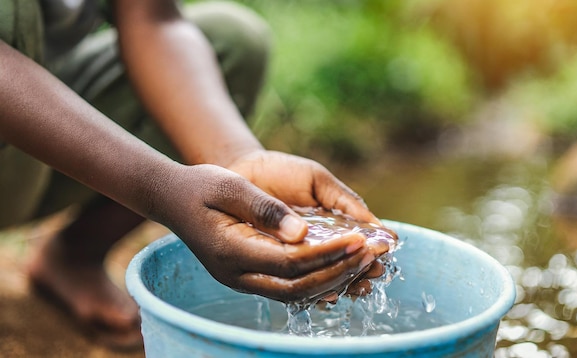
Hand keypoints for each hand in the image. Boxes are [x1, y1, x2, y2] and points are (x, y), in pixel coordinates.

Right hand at [150, 163, 379, 302]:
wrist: (175, 199)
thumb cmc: (202, 186)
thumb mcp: (230, 187)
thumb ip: (264, 209)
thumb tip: (302, 232)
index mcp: (232, 251)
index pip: (290, 262)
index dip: (328, 253)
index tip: (359, 239)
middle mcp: (237, 274)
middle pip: (296, 286)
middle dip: (337, 271)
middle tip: (369, 253)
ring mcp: (242, 280)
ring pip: (294, 293)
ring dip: (331, 279)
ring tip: (362, 261)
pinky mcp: (249, 277)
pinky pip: (288, 287)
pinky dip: (316, 280)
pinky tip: (339, 268)